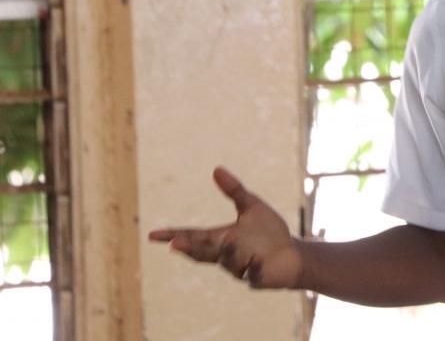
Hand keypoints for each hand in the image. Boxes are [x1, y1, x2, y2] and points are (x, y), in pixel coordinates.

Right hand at [148, 166, 302, 288]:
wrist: (292, 254)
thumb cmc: (268, 232)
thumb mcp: (251, 206)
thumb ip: (234, 190)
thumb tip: (216, 168)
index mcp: (220, 238)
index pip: (192, 237)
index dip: (173, 235)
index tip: (152, 234)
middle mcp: (226, 255)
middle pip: (203, 252)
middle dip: (189, 249)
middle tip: (174, 245)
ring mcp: (241, 267)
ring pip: (229, 260)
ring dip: (227, 250)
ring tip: (228, 237)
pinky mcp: (259, 276)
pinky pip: (254, 273)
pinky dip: (254, 267)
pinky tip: (256, 260)